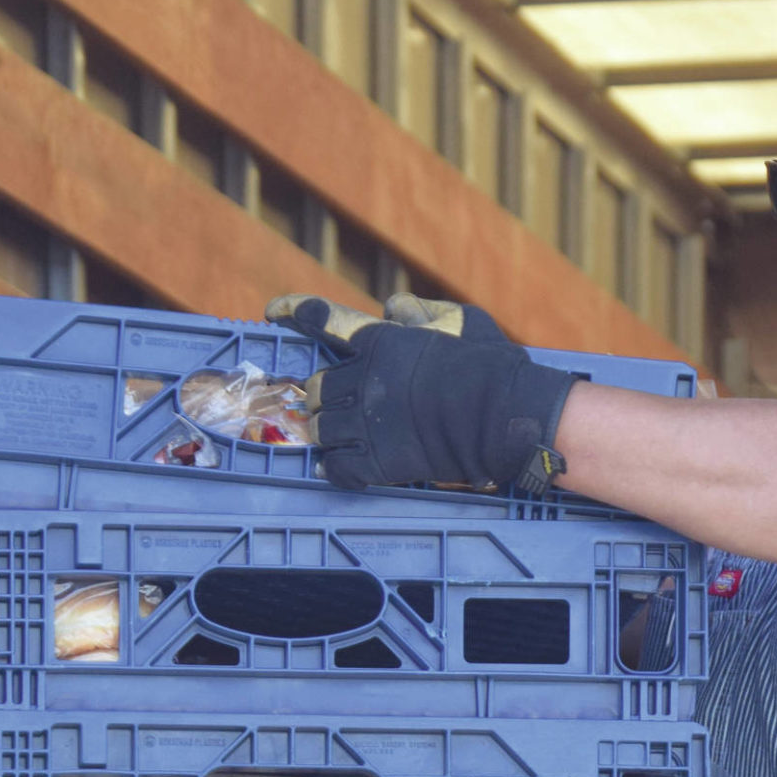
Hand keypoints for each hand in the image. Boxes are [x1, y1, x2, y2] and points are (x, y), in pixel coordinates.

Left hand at [263, 294, 572, 494]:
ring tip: (334, 436)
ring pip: (320, 427)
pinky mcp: (378, 461)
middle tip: (331, 403)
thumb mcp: (459, 319)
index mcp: (379, 341)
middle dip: (320, 395)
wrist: (503, 415)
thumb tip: (391, 308)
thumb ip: (420, 310)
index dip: (293, 312)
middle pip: (316, 386)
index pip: (321, 318)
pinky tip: (334, 467)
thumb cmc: (489, 364)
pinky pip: (337, 467)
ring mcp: (368, 422)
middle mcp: (364, 380)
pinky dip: (333, 467)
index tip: (273, 312)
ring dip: (324, 431)